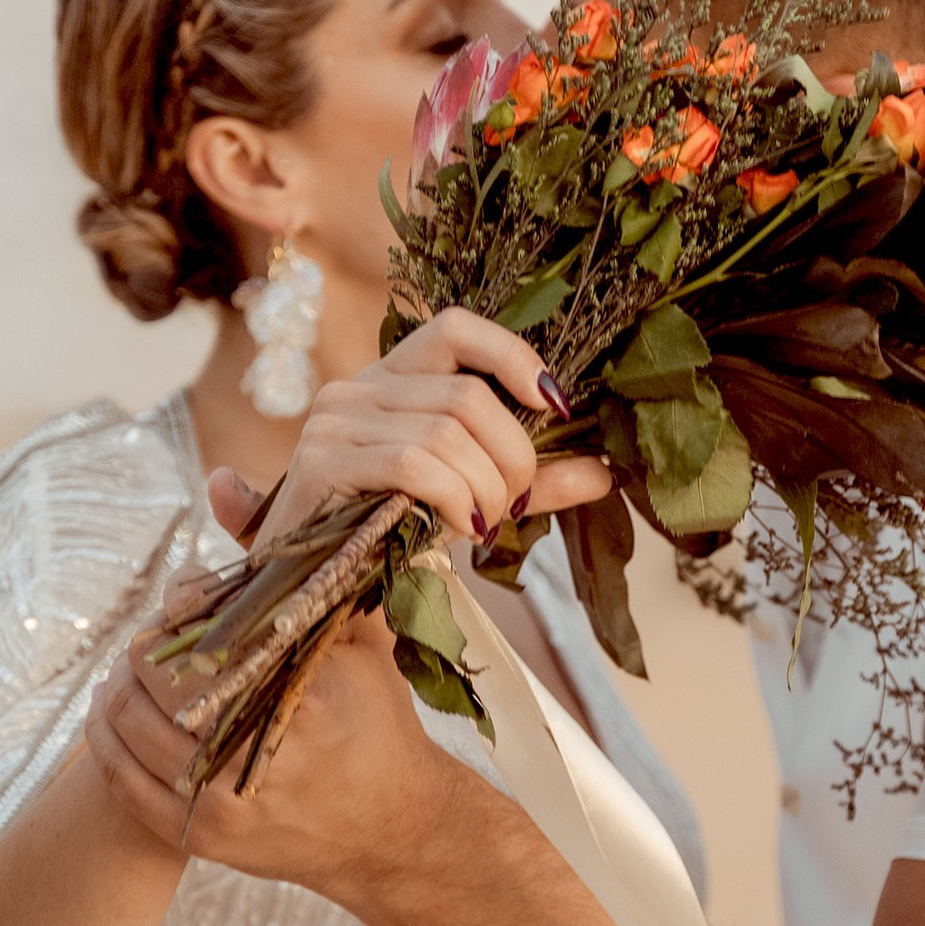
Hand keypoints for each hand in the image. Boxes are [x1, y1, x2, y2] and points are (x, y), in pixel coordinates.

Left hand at [85, 605, 468, 899]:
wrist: (393, 829)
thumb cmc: (376, 723)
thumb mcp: (355, 641)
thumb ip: (295, 573)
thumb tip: (222, 482)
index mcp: (296, 694)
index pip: (198, 629)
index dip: (181, 604)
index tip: (189, 597)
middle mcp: (253, 750)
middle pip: (149, 672)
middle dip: (148, 643)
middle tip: (162, 633)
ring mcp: (222, 802)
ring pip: (124, 721)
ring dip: (119, 684)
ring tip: (137, 669)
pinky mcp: (202, 838)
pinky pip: (120, 779)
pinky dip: (105, 738)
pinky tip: (113, 713)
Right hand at [255, 310, 610, 544]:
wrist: (320, 597)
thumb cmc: (392, 538)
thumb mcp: (471, 498)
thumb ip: (531, 483)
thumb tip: (604, 473)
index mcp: (390, 380)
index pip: (455, 328)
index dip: (512, 355)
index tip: (554, 406)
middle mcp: (356, 388)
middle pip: (466, 395)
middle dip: (511, 456)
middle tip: (512, 505)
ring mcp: (334, 422)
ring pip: (446, 433)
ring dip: (485, 487)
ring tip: (484, 523)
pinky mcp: (321, 462)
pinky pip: (413, 465)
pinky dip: (454, 498)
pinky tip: (461, 527)